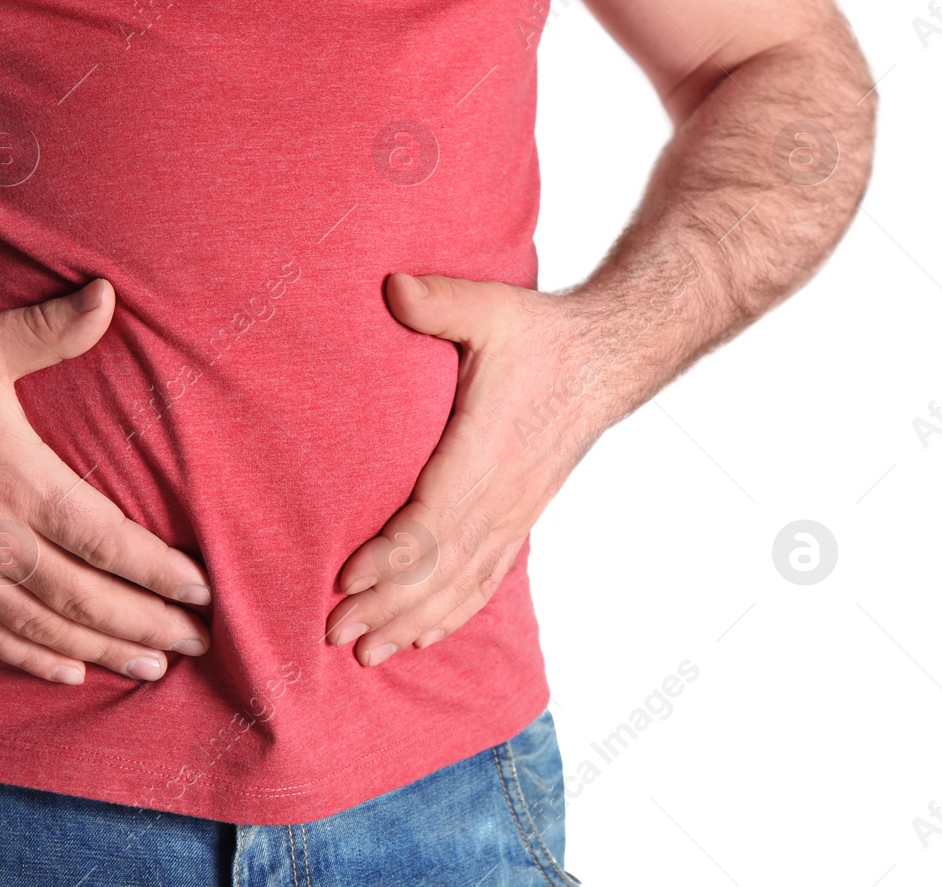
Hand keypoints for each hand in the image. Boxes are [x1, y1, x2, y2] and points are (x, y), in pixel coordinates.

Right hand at [0, 279, 212, 684]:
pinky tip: (70, 672)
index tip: (202, 591)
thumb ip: (48, 331)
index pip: (106, 540)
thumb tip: (107, 294)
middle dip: (146, 623)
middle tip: (197, 642)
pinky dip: (32, 658)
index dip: (158, 571)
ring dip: (103, 649)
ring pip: (44, 625)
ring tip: (153, 667)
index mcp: (18, 482)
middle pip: (86, 596)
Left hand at [326, 273, 608, 665]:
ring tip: (368, 655)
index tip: (344, 580)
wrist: (607, 358)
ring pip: (462, 583)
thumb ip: (442, 301)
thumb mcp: (492, 309)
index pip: (434, 519)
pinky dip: (453, 613)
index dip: (390, 557)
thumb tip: (392, 287)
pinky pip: (486, 579)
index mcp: (487, 452)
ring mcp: (515, 514)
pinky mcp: (521, 518)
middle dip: (386, 606)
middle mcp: (503, 495)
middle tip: (334, 634)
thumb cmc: (543, 336)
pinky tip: (423, 636)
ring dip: (414, 621)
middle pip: (441, 567)